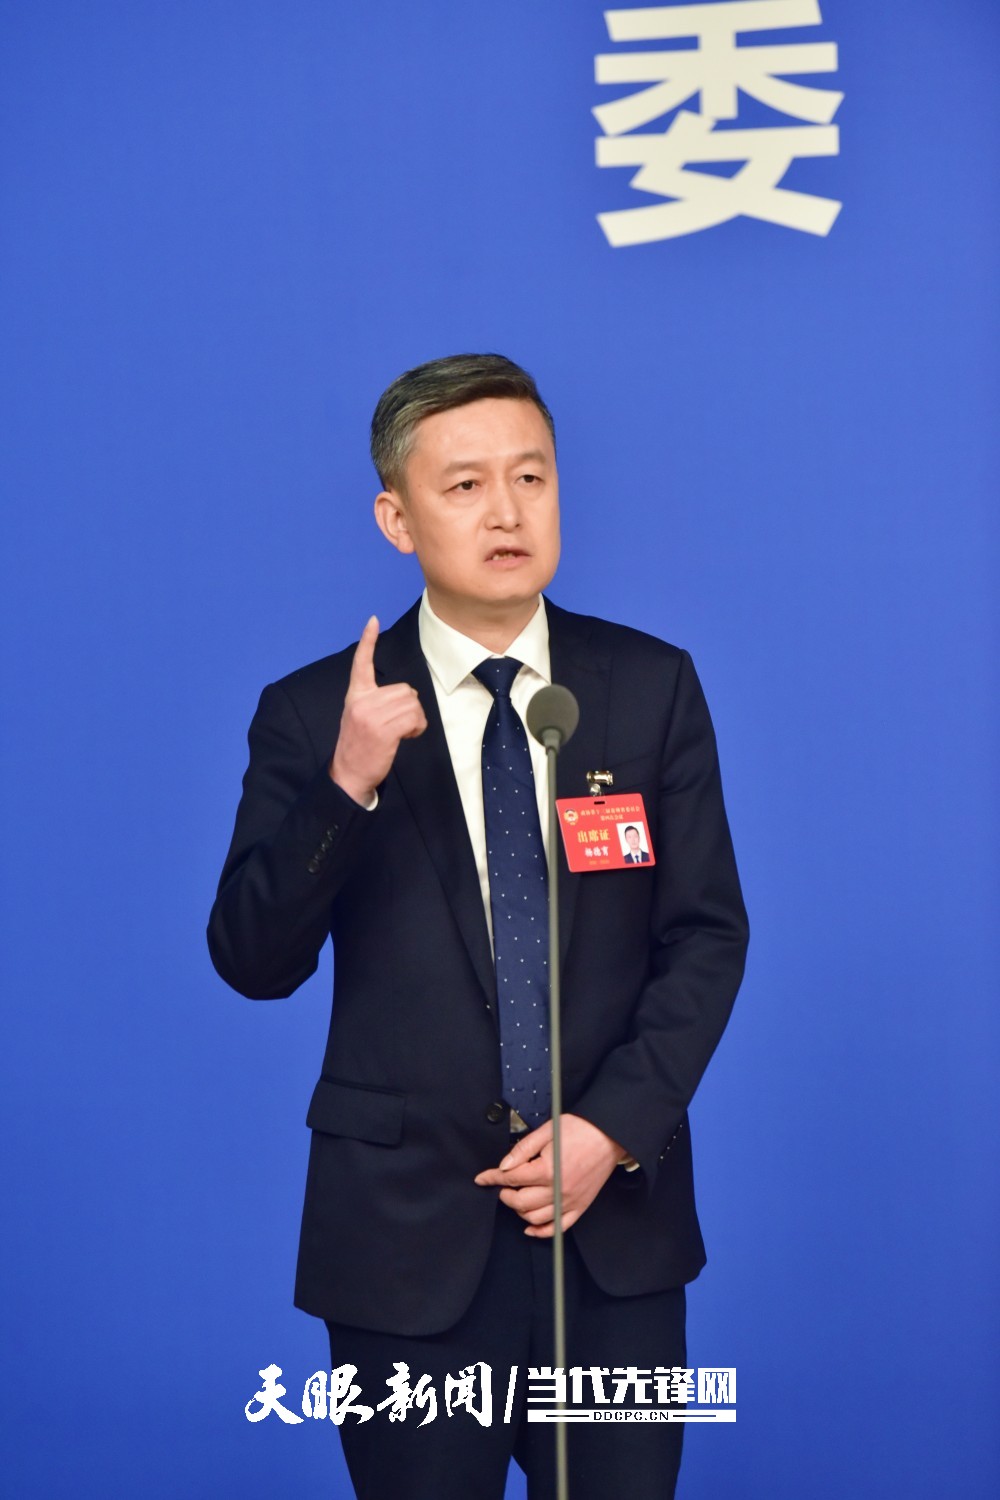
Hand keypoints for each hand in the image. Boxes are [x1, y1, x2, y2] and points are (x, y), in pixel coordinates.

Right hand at [329, 616, 426, 803]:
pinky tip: (408, 737)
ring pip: (413, 703)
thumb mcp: (359, 717)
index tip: (373, 621)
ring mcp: (371, 715)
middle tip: (400, 725)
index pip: (361, 663)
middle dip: (410, 706)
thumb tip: (407, 696)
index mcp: (355, 696)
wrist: (347, 775)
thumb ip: (376, 701)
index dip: (368, 641)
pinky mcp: (383, 730)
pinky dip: (418, 728)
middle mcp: (362, 701)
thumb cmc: (359, 747)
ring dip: (416, 719)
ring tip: (403, 733)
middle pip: (405, 689)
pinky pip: (415, 718)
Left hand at [474, 1114, 624, 1236]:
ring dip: (519, 1211)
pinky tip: (530, 1227)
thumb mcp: (547, 1131)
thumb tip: (504, 1165)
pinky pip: (557, 1228)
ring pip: (534, 1218)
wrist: (609, 1135)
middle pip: (520, 1202)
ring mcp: (570, 1202)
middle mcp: (558, 1190)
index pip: (511, 1179)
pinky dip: (541, 1231)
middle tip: (502, 1186)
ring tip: (517, 1197)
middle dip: (505, 1195)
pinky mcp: (580, 1207)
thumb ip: (523, 1149)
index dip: (492, 1178)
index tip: (482, 1179)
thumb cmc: (580, 1129)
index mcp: (547, 1170)